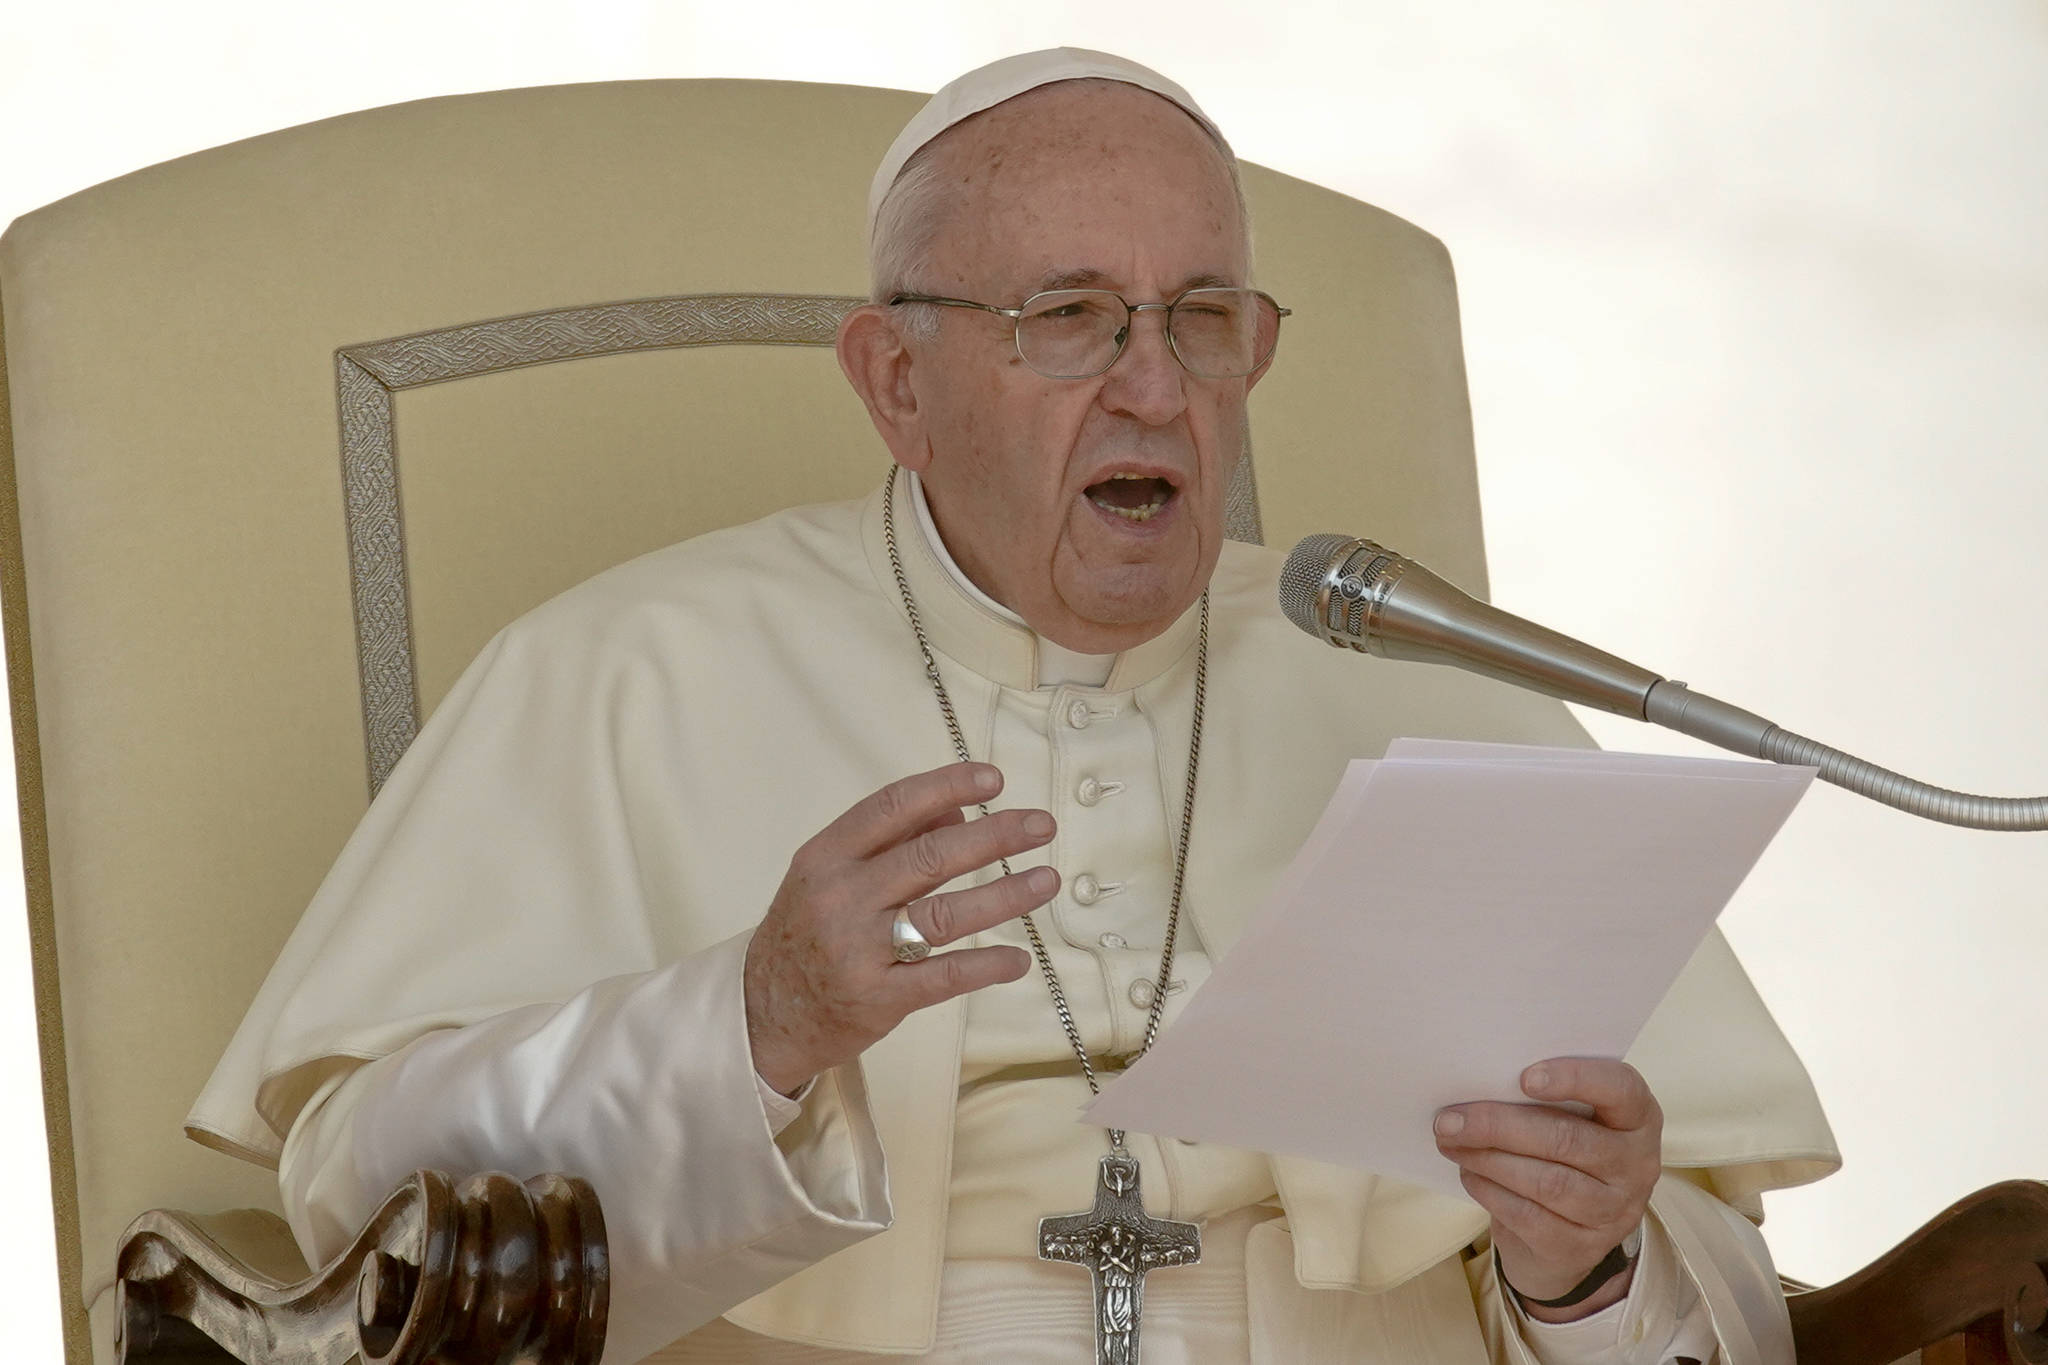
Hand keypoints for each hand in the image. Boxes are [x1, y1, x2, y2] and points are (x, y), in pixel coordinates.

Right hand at [743, 761, 1057, 1094]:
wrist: (761, 1014)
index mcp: (827, 856)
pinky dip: (986, 966)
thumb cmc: (805, 933)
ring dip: (1003, 896)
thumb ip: (891, 841)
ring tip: (1046, 881)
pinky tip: (1018, 958)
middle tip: (1041, 825)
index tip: (993, 780)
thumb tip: (959, 811)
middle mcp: (841, 897)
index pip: (892, 807)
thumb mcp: (830, 875)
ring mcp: (858, 950)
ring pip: (943, 915)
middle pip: (928, 857)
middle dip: (994, 836)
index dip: (947, 787)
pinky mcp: (877, 999)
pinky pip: (943, 976)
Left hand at [1434, 1058, 1661, 1319]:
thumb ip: (1541, 1097)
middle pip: (1567, 1139)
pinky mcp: (1582, 1247)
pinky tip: (1468, 1173)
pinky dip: (1490, 1191)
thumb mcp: (1568, 1117)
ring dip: (1488, 1159)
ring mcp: (1615, 1212)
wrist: (1568, 1231)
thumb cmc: (1561, 1150)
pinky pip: (1529, 1217)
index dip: (1576, 1079)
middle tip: (1449, 1119)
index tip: (1524, 1077)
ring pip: (1546, 1182)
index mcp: (1638, 1117)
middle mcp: (1637, 1165)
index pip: (1621, 1089)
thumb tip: (1476, 1081)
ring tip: (1450, 1143)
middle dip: (1499, 1126)